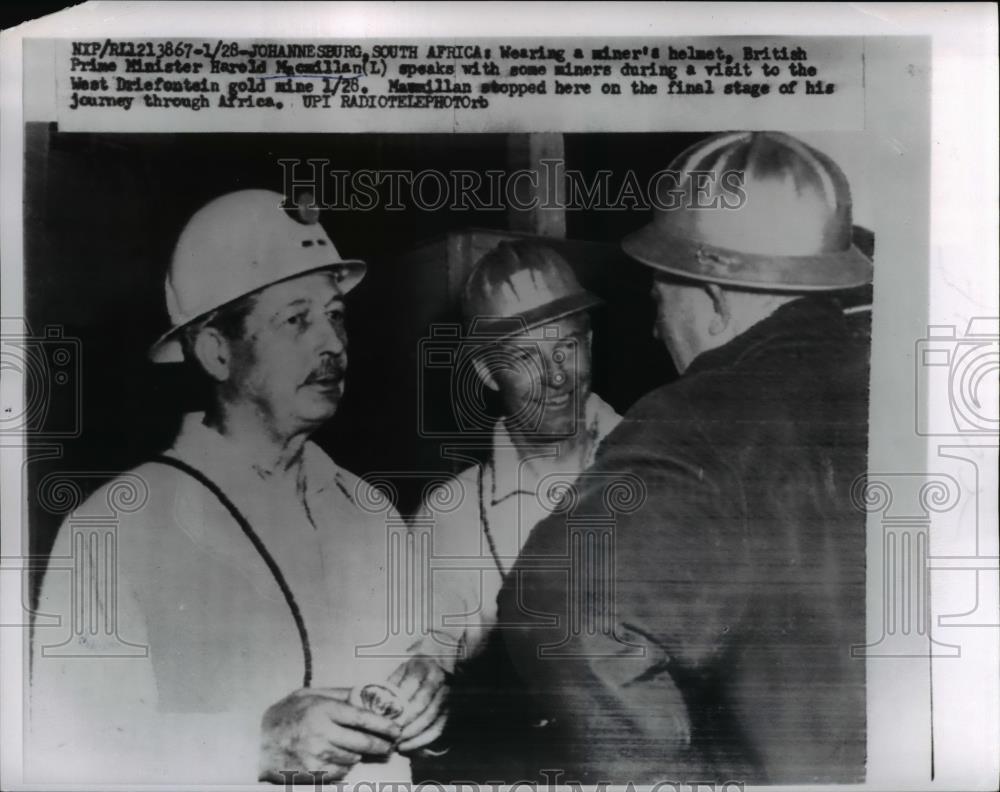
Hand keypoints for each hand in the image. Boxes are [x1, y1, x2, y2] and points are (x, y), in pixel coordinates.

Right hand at [259, 687, 400, 782]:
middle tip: (390, 744)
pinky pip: (340, 772)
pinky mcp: (313, 774)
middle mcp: (322, 733)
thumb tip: (367, 692)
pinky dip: (343, 766)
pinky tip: (336, 757)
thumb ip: (338, 694)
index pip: (363, 718)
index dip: (384, 725)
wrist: (254, 743)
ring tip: (355, 747)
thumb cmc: (285, 715)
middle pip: (364, 742)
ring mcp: (317, 756)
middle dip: (381, 744)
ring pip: (353, 758)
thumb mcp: (308, 695)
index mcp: (323, 710)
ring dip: (358, 754)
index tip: (397, 729)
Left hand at [386, 655, 448, 754]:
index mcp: (422, 667)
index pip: (409, 689)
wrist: (438, 667)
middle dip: (404, 723)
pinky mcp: (449, 710)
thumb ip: (390, 686)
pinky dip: (422, 741)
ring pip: (430, 719)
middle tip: (390, 734)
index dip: (397, 707)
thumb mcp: (401, 671)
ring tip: (397, 743)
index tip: (385, 721)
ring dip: (412, 735)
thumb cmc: (414, 671)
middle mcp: (438, 680)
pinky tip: (408, 746)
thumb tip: (376, 706)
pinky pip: (438, 729)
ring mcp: (446, 696)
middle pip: (421, 705)